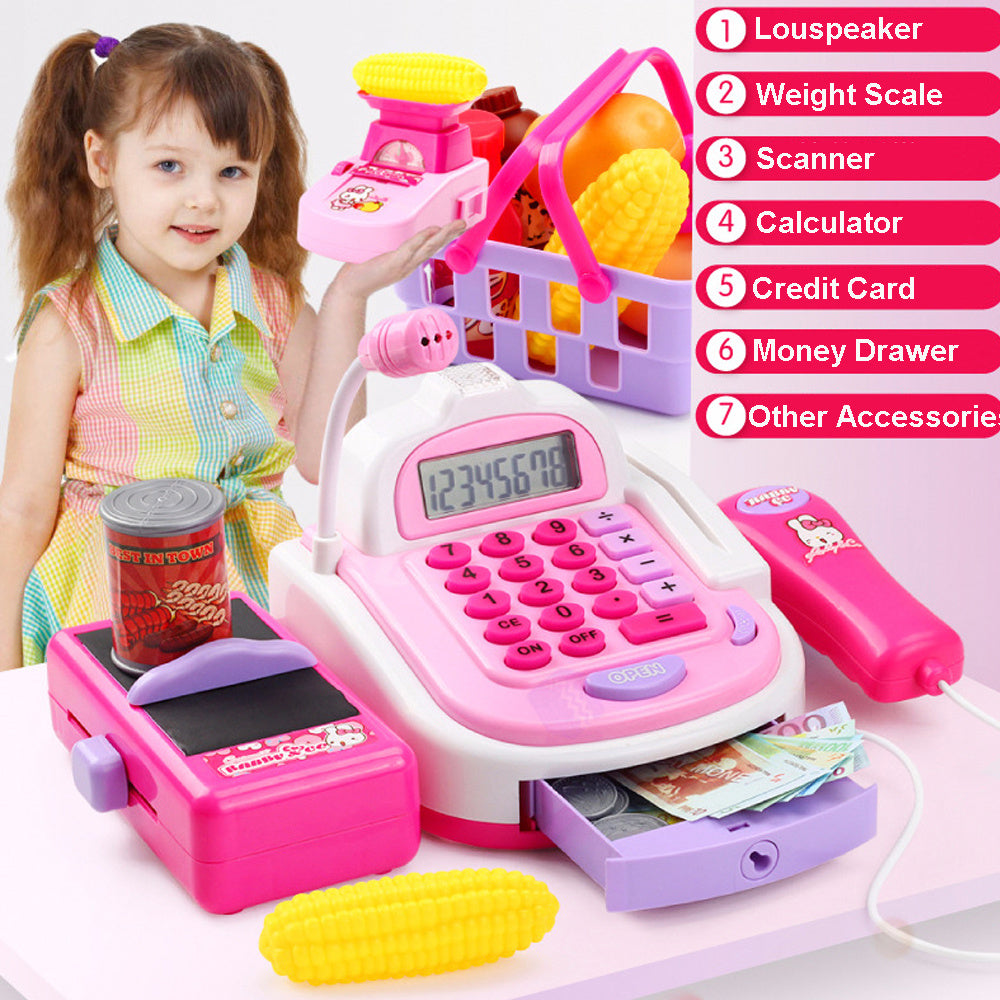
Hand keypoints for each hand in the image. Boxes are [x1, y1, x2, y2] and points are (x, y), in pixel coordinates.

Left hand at [329, 220, 466, 302]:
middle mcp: (408, 264)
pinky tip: (433, 231)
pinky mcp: (393, 264)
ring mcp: (402, 265)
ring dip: (445, 235)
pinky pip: (410, 249)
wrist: (349, 289)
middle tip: (467, 222)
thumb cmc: (359, 271)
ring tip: (459, 225)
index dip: (444, 237)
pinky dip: (422, 239)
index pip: (429, 247)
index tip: (457, 227)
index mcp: (407, 262)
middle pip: (435, 247)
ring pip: (428, 247)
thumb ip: (386, 247)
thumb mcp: (377, 257)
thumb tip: (387, 233)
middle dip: (452, 234)